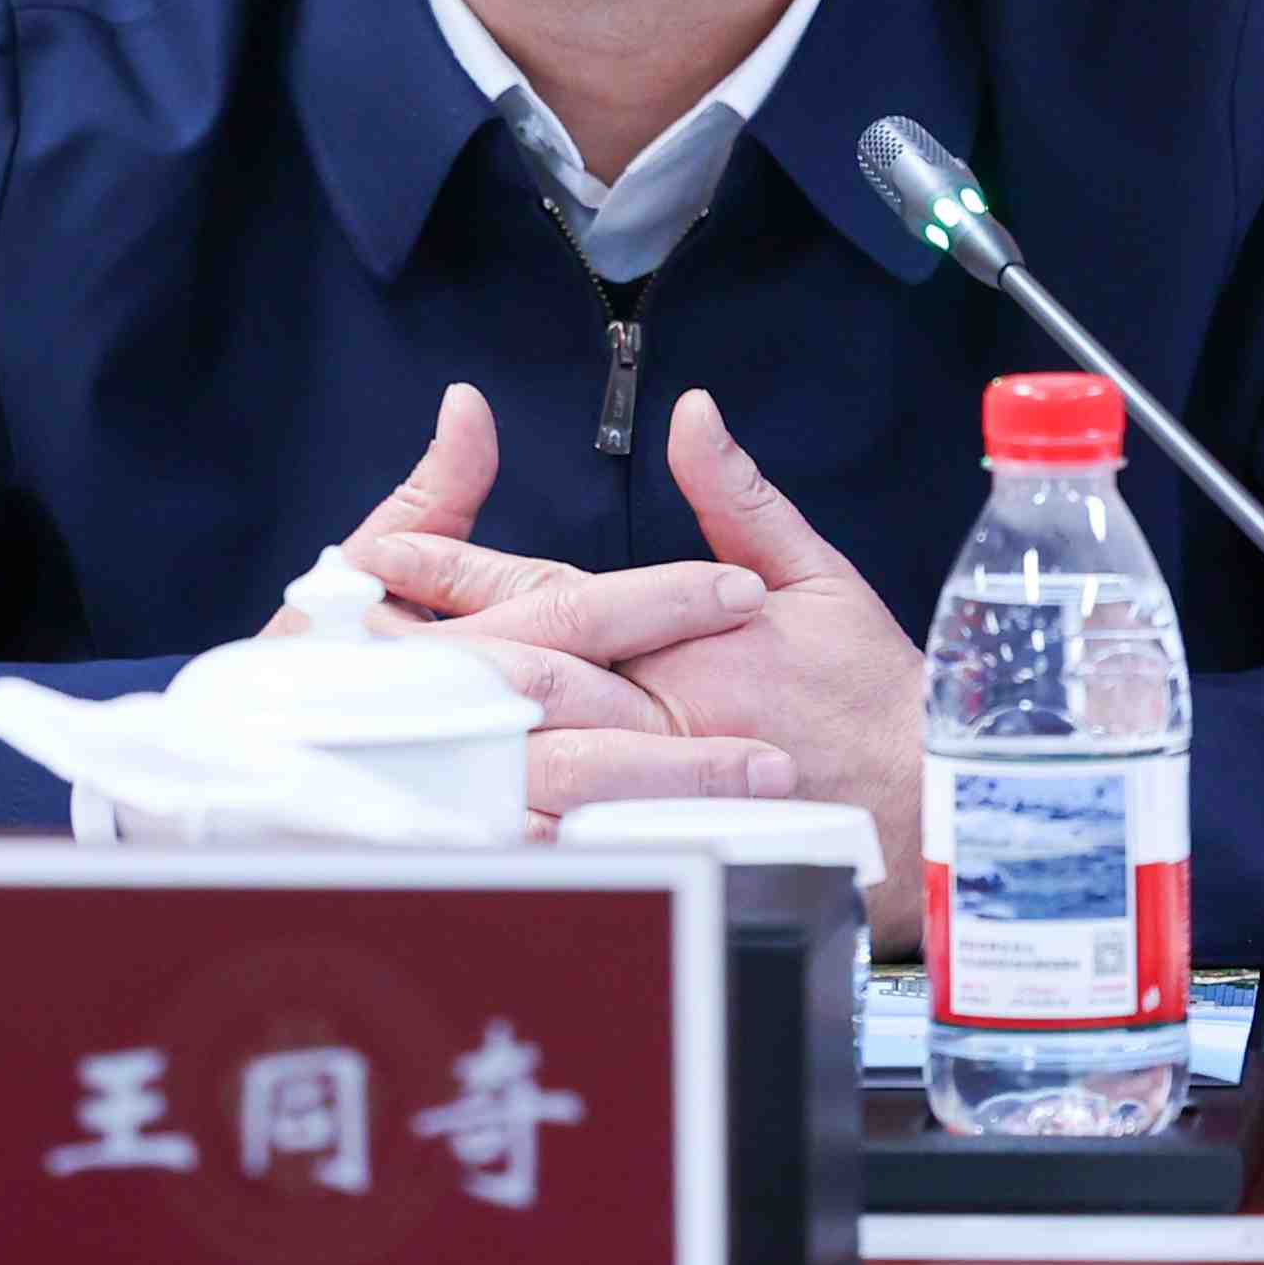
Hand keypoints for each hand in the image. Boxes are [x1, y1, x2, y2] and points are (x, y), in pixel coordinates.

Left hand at [352, 389, 930, 947]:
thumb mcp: (819, 574)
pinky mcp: (660, 850)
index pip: (550, 589)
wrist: (931, 812)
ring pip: (528, 756)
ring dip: (440, 731)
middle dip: (422, 648)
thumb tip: (692, 414)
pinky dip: (493, 817)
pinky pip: (561, 838)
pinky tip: (432, 804)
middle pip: (518, 672)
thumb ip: (740, 496)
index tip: (387, 546)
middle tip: (332, 627)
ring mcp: (659, 789)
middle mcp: (666, 710)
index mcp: (690, 636)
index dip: (461, 566)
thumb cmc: (876, 694)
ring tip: (353, 713)